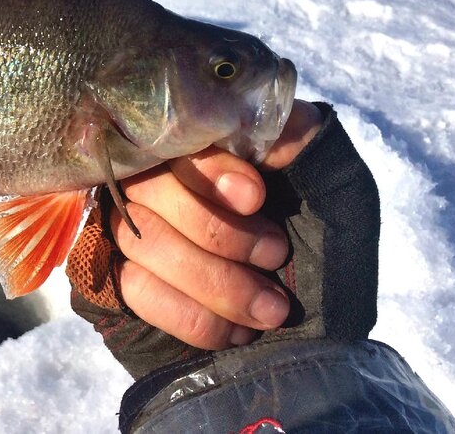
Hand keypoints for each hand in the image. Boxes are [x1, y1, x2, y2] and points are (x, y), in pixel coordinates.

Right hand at [67, 100, 330, 375]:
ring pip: (143, 243)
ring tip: (269, 309)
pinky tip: (235, 332)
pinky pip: (137, 292)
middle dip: (219, 234)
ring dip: (212, 282)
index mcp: (198, 142)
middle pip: (150, 193)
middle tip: (276, 257)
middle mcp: (153, 177)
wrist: (325, 315)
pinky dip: (190, 316)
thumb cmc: (326, 237)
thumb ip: (300, 140)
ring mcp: (129, 227)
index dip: (210, 171)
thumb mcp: (333, 180)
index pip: (176, 141)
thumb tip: (262, 122)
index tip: (256, 198)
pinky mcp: (121, 279)